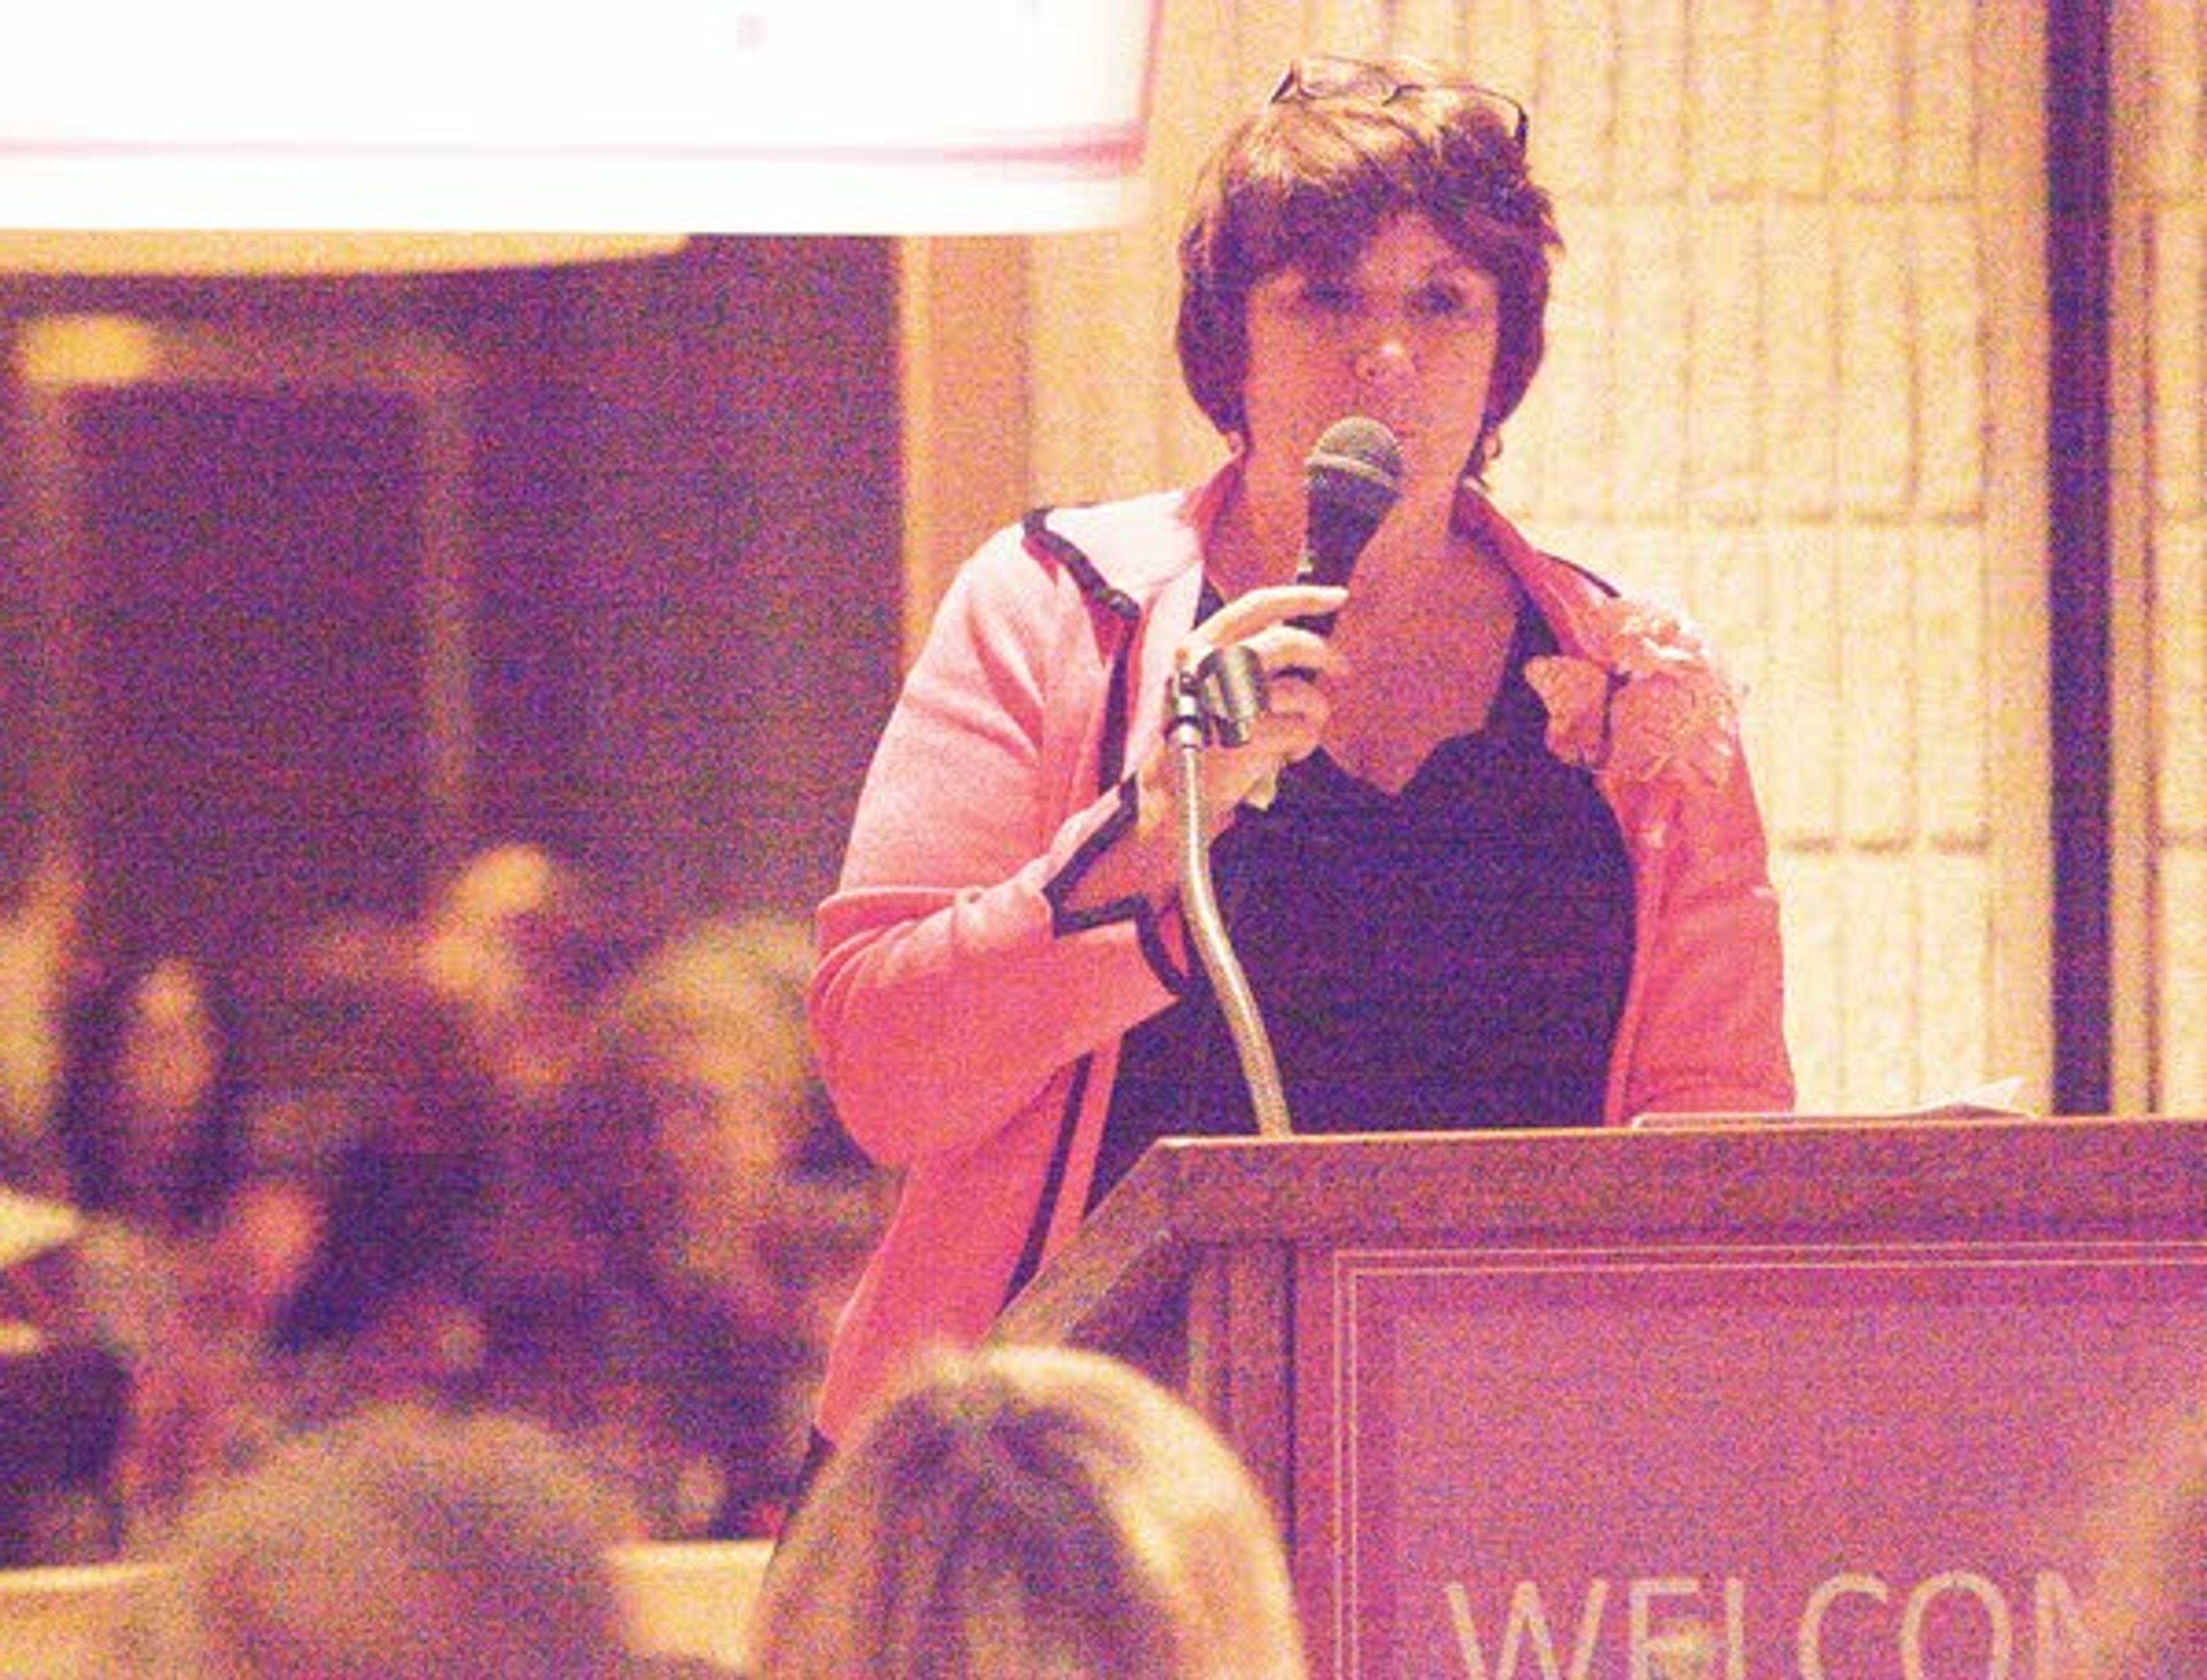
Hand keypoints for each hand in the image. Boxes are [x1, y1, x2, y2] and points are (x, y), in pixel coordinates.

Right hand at [1141, 581, 1348, 832]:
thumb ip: (1240, 652)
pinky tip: (1286, 754)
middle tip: (1342, 668)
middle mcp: (1211, 667)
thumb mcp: (1204, 680)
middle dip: (1325, 654)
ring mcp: (1231, 701)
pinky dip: (1304, 745)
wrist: (1170, 791)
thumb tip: (1292, 631)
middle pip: (1287, 642)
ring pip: (1303, 691)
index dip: (1302, 597)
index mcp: (1198, 646)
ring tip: (1300, 730)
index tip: (1336, 597)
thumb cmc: (1196, 735)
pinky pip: (1304, 731)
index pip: (1257, 606)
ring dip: (1313, 713)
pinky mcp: (1251, 737)